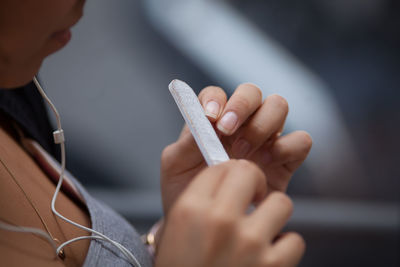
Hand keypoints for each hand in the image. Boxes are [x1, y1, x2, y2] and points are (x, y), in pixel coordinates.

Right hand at [156, 160, 304, 266]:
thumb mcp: (178, 228)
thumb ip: (202, 198)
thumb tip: (232, 174)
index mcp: (191, 209)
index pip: (220, 167)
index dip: (230, 173)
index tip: (235, 183)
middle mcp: (220, 222)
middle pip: (250, 172)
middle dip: (255, 182)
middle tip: (252, 197)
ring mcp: (249, 244)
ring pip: (281, 202)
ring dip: (273, 215)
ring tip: (260, 230)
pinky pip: (294, 240)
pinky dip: (284, 248)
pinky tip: (268, 255)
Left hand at [161, 83, 311, 213]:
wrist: (204, 225)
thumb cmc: (186, 190)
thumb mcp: (176, 166)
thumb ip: (186, 141)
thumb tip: (203, 121)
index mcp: (212, 121)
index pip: (216, 94)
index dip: (216, 99)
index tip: (210, 118)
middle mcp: (240, 124)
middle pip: (251, 92)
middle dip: (242, 105)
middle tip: (227, 132)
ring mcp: (264, 139)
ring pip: (278, 105)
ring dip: (262, 124)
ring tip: (243, 152)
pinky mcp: (285, 159)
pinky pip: (300, 139)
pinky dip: (288, 146)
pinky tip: (266, 164)